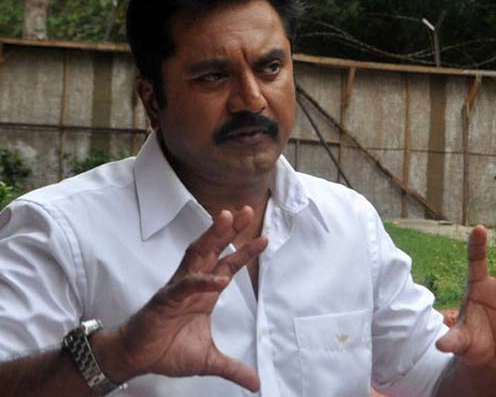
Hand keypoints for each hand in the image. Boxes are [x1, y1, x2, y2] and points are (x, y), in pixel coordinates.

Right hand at [99, 206, 266, 391]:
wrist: (136, 358)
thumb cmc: (167, 350)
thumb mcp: (209, 361)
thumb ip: (233, 368)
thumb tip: (256, 383)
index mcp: (205, 292)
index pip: (228, 265)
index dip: (245, 252)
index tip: (264, 238)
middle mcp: (193, 283)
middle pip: (214, 249)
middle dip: (230, 230)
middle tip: (247, 210)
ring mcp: (179, 288)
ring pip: (197, 255)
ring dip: (213, 236)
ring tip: (227, 218)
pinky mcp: (165, 300)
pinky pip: (185, 286)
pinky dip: (202, 281)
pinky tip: (220, 280)